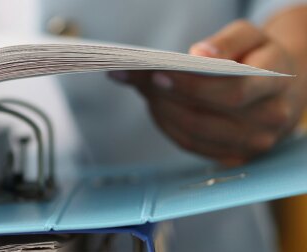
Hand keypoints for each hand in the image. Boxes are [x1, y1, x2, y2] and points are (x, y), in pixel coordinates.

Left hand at [109, 20, 306, 165]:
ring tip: (145, 89)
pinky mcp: (236, 157)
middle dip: (168, 99)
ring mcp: (254, 143)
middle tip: (142, 80)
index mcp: (276, 85)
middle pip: (208, 119)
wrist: (284, 87)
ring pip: (195, 135)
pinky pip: (193, 146)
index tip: (159, 73)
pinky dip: (169, 126)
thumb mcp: (251, 36)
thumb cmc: (259, 57)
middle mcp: (270, 119)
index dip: (191, 86)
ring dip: (163, 113)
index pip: (232, 92)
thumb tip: (198, 54)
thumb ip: (226, 42)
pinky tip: (157, 106)